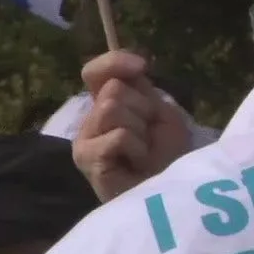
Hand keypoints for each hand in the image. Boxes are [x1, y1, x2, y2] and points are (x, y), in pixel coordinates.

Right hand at [76, 51, 191, 202]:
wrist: (168, 191)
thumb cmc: (167, 158)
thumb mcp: (162, 114)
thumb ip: (142, 88)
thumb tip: (135, 62)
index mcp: (107, 106)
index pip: (96, 71)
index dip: (114, 62)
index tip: (141, 66)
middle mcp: (91, 120)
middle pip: (113, 89)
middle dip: (143, 110)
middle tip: (149, 137)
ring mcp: (85, 139)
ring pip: (112, 107)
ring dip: (140, 130)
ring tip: (143, 152)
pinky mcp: (86, 158)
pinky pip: (118, 135)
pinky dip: (137, 148)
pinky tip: (137, 164)